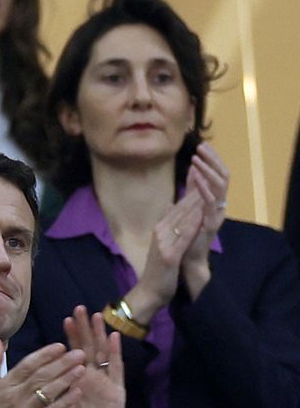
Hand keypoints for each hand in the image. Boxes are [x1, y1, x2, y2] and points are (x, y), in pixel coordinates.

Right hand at [0, 339, 83, 407]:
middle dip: (61, 363)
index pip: (27, 365)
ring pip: (48, 392)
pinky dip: (65, 401)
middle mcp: (16, 395)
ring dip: (66, 379)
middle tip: (79, 352)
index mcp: (5, 384)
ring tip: (82, 368)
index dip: (44, 355)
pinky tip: (78, 392)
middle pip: (41, 376)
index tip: (60, 346)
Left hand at [51, 306, 135, 407]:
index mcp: (75, 382)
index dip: (69, 338)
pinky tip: (115, 337)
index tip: (64, 319)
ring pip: (102, 353)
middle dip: (83, 329)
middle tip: (79, 308)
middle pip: (86, 348)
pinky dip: (116, 353)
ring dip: (99, 335)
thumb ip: (42, 399)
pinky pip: (116, 369)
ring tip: (95, 315)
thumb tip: (24, 387)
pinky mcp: (116, 391)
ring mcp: (104, 383)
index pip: (70, 355)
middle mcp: (91, 378)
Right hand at [124, 189, 203, 320]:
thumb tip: (171, 206)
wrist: (149, 292)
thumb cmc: (158, 270)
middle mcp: (160, 232)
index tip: (204, 177)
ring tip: (210, 189)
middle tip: (209, 175)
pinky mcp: (169, 255)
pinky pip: (184, 237)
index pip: (178, 206)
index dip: (192, 191)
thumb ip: (167, 224)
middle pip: (181, 209)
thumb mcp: (162, 243)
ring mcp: (164, 243)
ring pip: (183, 220)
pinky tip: (203, 216)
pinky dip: (194, 225)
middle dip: (196, 191)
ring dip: (196, 204)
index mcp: (160, 228)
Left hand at [180, 141, 228, 298]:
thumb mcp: (187, 209)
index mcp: (211, 201)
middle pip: (221, 176)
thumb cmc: (186, 236)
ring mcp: (215, 215)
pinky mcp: (209, 224)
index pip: (215, 175)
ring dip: (207, 171)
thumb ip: (190, 192)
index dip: (210, 160)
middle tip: (202, 146)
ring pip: (219, 187)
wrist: (186, 261)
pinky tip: (197, 180)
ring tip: (198, 159)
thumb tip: (190, 172)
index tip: (202, 145)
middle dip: (212, 160)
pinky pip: (210, 204)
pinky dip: (204, 190)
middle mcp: (217, 206)